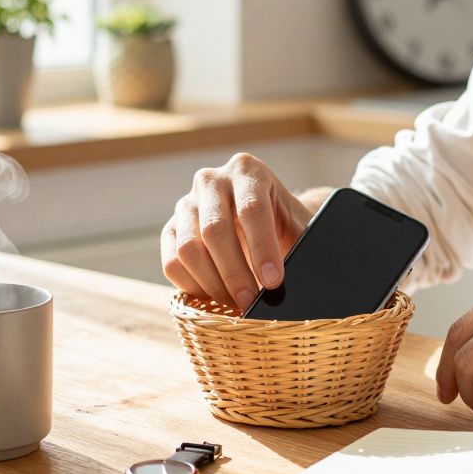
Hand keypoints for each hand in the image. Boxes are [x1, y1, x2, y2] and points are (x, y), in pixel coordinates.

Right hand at [161, 153, 313, 308]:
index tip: (274, 282)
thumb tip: (295, 284)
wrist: (261, 219)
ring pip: (188, 249)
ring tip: (235, 302)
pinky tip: (215, 297)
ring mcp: (186, 204)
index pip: (251, 209)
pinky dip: (192, 287)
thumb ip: (300, 247)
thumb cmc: (284, 224)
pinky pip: (171, 263)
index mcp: (248, 171)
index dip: (262, 249)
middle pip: (215, 229)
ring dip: (212, 284)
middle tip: (251, 301)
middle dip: (235, 273)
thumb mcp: (299, 226)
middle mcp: (211, 181)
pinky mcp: (171, 229)